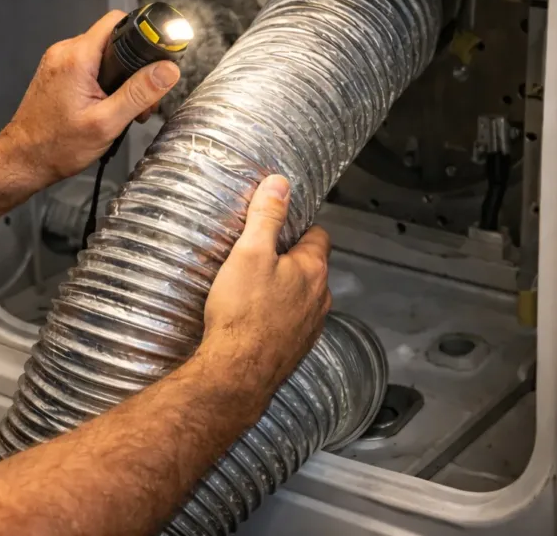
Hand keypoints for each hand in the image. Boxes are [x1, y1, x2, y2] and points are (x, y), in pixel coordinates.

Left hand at [0, 11, 180, 185]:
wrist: (23, 160)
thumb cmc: (56, 146)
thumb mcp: (107, 122)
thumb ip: (139, 93)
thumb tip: (167, 70)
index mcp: (76, 57)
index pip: (117, 21)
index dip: (142, 35)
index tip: (157, 57)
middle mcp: (64, 52)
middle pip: (113, 40)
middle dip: (134, 67)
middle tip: (141, 101)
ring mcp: (58, 62)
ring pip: (102, 56)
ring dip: (120, 79)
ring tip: (123, 110)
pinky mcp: (57, 74)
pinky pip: (89, 67)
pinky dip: (103, 83)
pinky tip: (107, 108)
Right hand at [197, 175, 331, 406]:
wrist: (237, 372)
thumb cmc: (243, 313)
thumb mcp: (249, 253)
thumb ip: (266, 217)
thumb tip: (279, 185)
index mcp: (312, 270)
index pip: (319, 237)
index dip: (301, 227)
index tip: (283, 225)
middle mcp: (319, 299)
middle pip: (312, 268)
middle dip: (291, 260)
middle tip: (260, 255)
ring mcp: (310, 327)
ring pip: (303, 298)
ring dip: (286, 291)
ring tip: (254, 288)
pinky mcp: (295, 350)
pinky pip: (291, 324)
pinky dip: (278, 318)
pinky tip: (254, 319)